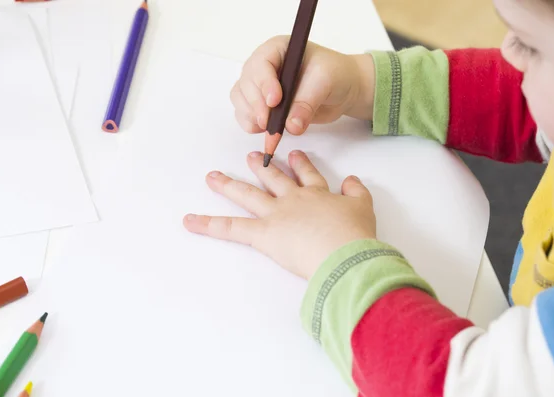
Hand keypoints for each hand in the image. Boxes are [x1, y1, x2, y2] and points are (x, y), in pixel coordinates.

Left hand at [183, 151, 376, 279]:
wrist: (346, 252)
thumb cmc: (356, 235)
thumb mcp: (364, 208)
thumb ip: (357, 192)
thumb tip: (352, 180)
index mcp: (318, 195)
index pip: (307, 175)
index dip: (301, 164)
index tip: (295, 154)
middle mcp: (293, 199)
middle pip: (273, 179)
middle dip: (261, 167)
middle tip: (251, 156)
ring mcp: (276, 214)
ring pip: (247, 194)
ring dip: (228, 185)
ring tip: (212, 177)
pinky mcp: (263, 233)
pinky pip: (231, 228)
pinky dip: (208, 225)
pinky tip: (190, 221)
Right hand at [231, 36, 374, 135]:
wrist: (341, 89)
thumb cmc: (335, 75)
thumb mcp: (325, 82)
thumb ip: (307, 103)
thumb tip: (291, 126)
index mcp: (278, 49)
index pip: (261, 63)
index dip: (264, 83)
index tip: (275, 102)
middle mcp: (264, 65)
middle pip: (246, 83)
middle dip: (256, 105)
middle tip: (269, 123)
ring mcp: (260, 85)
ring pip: (241, 98)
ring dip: (250, 115)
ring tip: (268, 128)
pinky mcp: (262, 104)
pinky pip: (245, 113)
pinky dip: (251, 124)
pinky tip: (265, 130)